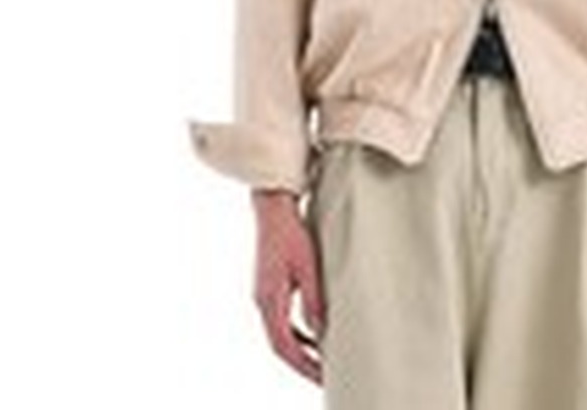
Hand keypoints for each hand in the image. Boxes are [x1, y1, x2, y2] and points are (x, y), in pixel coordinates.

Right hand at [251, 189, 325, 384]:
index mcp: (269, 301)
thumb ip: (313, 301)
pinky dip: (296, 332)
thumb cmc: (290, 233)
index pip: (285, 347)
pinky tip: (312, 333)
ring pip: (280, 334)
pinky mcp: (268, 286)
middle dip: (302, 364)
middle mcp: (261, 302)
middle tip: (324, 377)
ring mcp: (263, 295)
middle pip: (280, 345)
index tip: (322, 378)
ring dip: (300, 349)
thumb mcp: (308, 267)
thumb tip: (321, 333)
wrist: (272, 207)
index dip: (304, 366)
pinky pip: (281, 320)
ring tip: (321, 361)